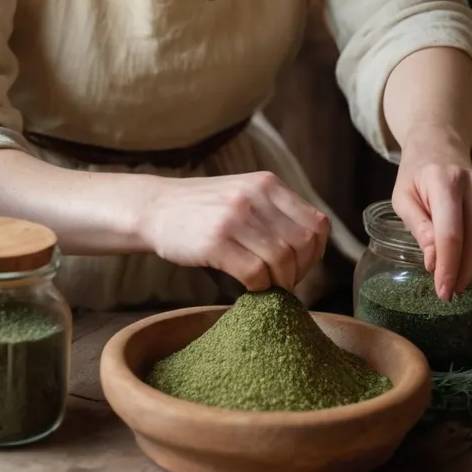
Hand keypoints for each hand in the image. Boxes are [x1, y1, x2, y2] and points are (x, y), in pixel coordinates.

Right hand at [141, 171, 330, 291]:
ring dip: (279, 283)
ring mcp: (234, 217)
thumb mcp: (243, 193)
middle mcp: (255, 196)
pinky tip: (247, 287)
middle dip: (300, 272)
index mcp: (267, 184)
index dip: (315, 253)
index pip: (317, 224)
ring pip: (282, 261)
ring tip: (266, 287)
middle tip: (282, 282)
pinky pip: (255, 274)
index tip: (300, 267)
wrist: (155, 207)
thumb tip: (311, 247)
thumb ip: (275, 211)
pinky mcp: (215, 241)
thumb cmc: (202, 208)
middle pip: (304, 245)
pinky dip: (258, 288)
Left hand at [392, 130, 471, 300]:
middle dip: (463, 272)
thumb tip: (433, 262)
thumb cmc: (418, 178)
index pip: (451, 232)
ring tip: (457, 277)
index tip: (443, 291)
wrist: (441, 152)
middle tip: (448, 290)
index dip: (449, 266)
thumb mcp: (403, 199)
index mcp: (446, 180)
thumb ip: (418, 227)